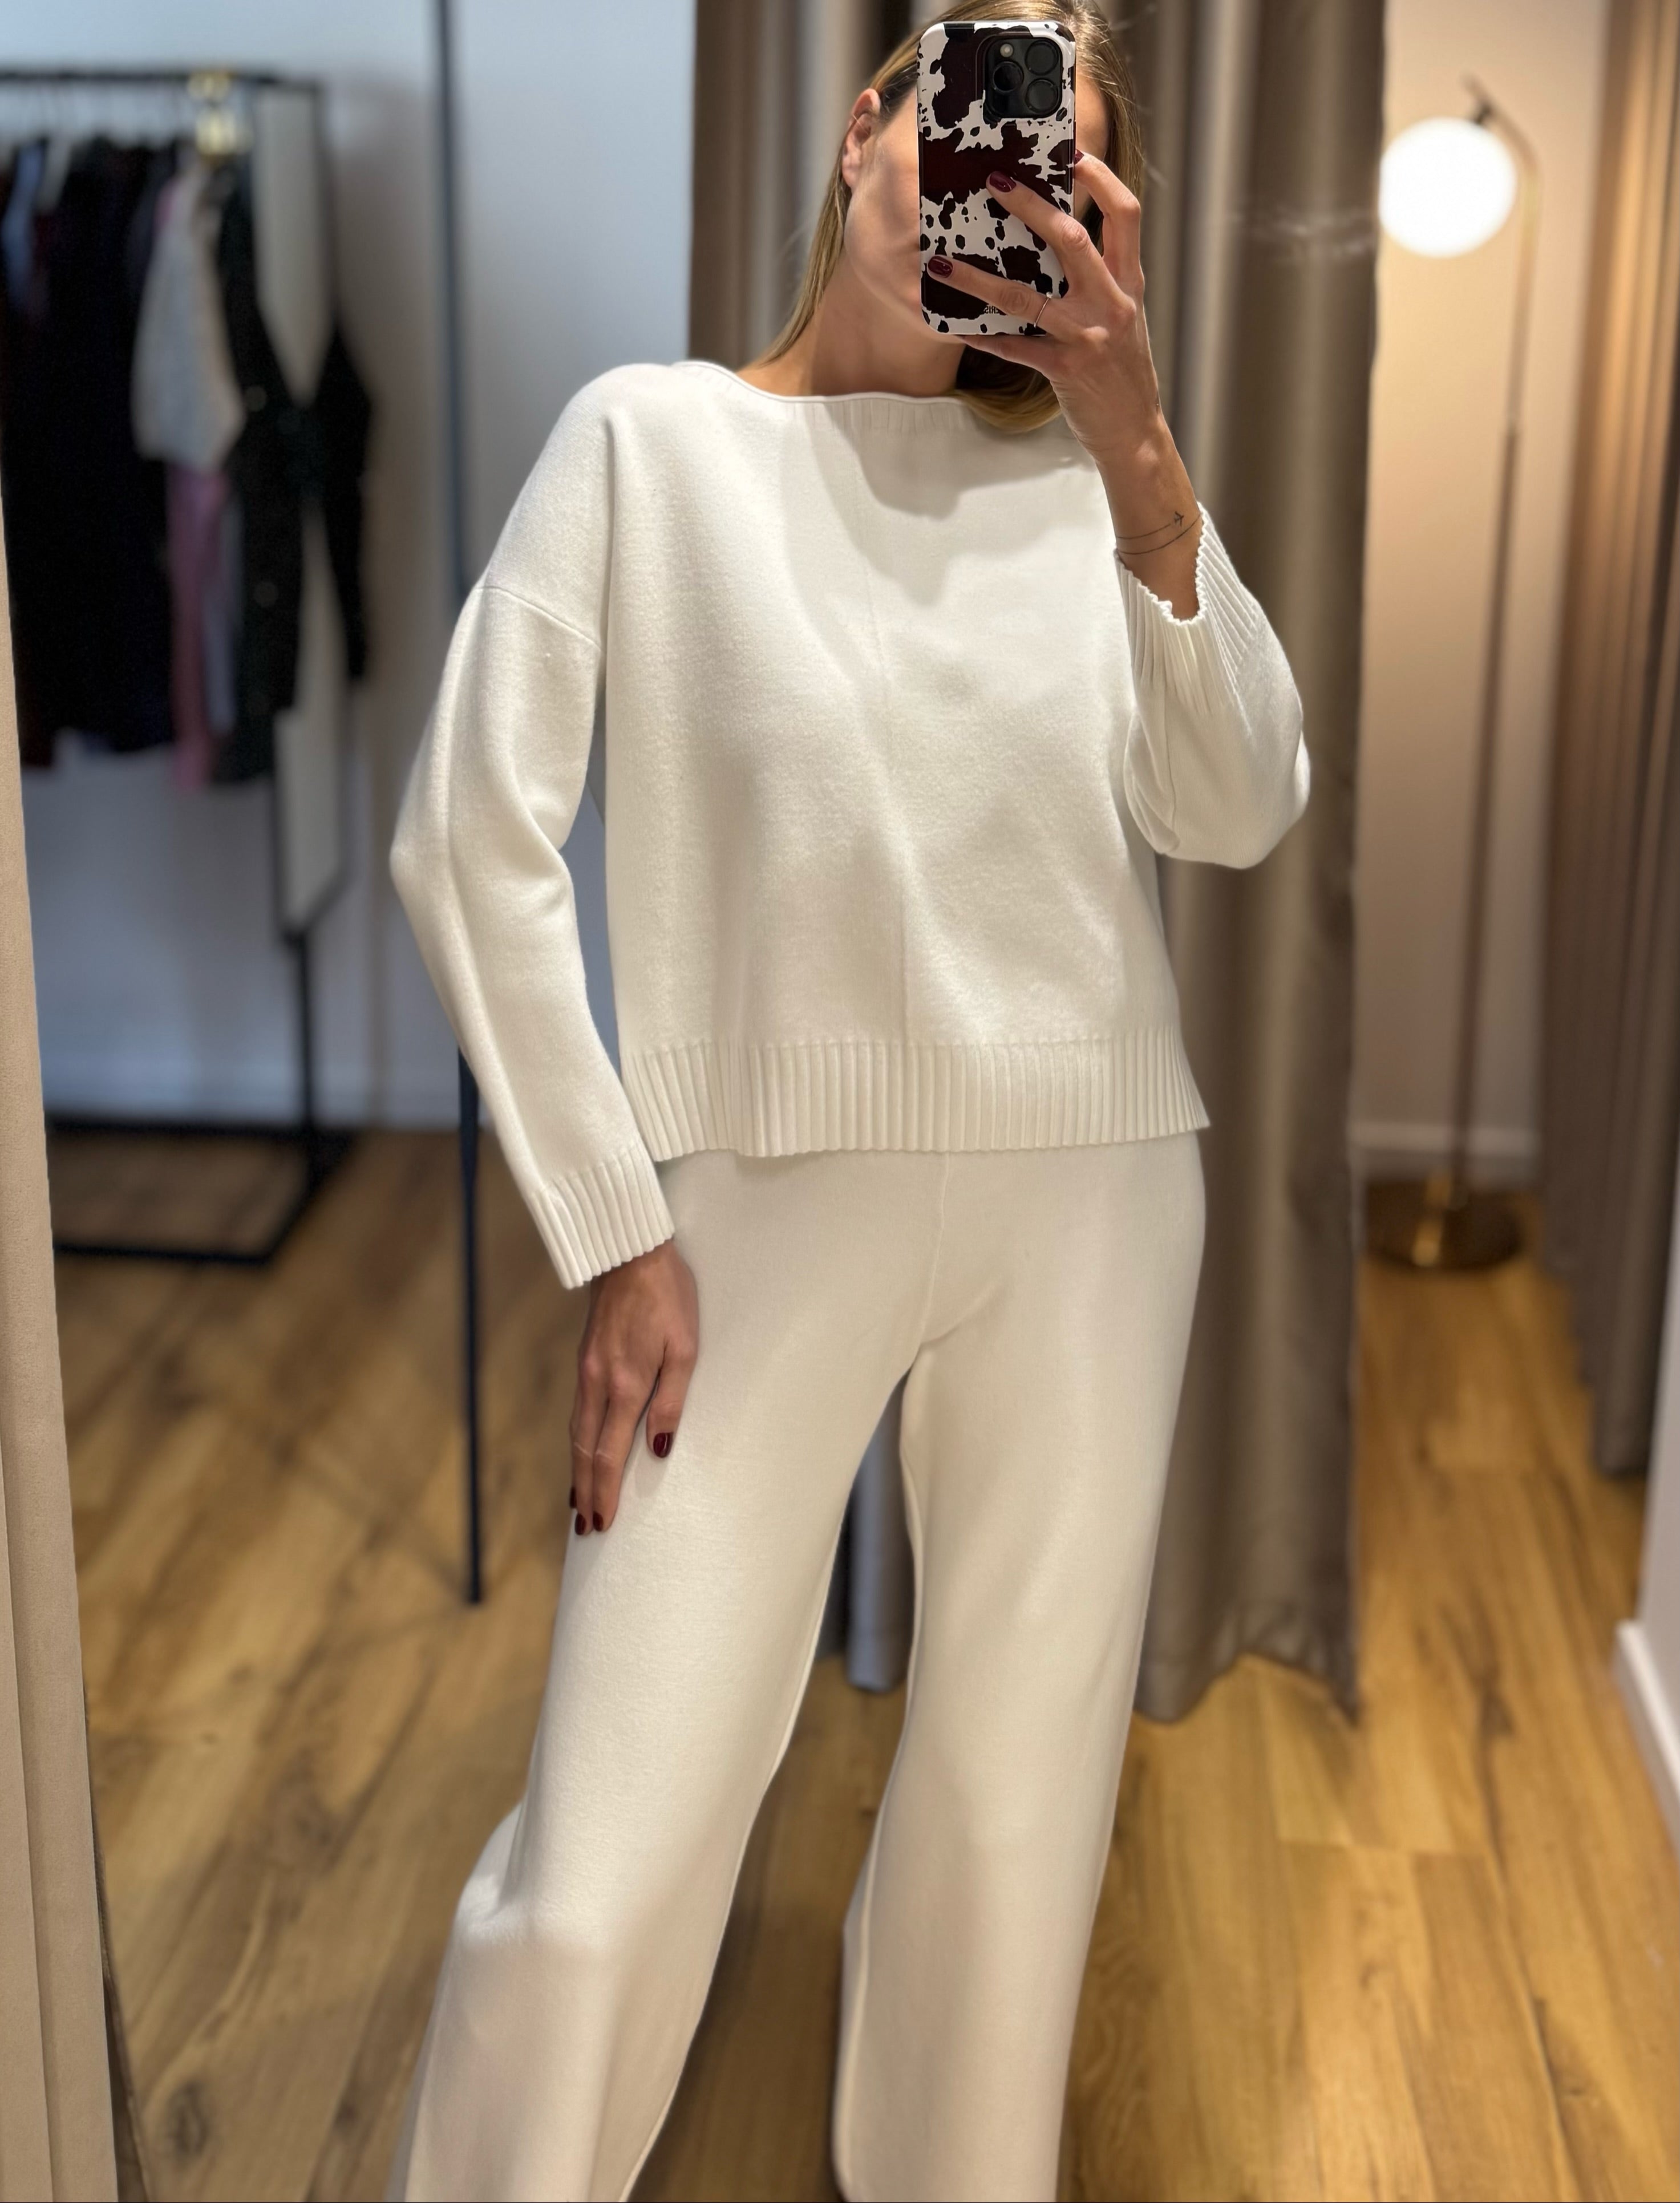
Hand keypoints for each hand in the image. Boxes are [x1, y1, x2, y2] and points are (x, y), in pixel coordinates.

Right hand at [568, 1237, 697, 1535]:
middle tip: (586, 1528)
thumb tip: (658, 1448)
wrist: (628, 1253)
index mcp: (627, 1384)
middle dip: (586, 1492)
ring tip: (579, 1503)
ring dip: (577, 1471)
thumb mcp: (686, 1347)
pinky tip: (581, 1452)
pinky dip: (577, 1442)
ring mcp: (587, 1371)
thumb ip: (672, 1399)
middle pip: (586, 1451)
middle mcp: (599, 1383)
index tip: (603, 1522)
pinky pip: (577, 1412)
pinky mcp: (585, 1359)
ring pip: (577, 1433)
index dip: (606, 1491)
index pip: (610, 1453)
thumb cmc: (668, 1296)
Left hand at [928, 151, 1203, 615]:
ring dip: (980, 278)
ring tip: (943, 262)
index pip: (1125, 214)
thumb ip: (1099, 277)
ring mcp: (1089, 338)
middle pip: (1072, 239)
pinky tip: (956, 327)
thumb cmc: (1120, 369)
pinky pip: (1016, 349)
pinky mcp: (1065, 372)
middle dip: (1032, 206)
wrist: (1132, 429)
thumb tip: (1056, 237)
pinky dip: (985, 336)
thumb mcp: (1120, 315)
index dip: (1100, 178)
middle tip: (994, 182)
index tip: (1070, 153)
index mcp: (1128, 281)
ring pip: (1028, 297)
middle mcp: (1112, 303)